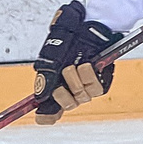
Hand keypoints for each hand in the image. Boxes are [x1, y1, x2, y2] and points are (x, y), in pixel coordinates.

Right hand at [33, 2, 117, 121]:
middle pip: (66, 105)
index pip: (50, 108)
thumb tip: (41, 96)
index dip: (47, 115)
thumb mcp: (52, 55)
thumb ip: (46, 76)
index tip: (42, 118)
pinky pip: (96, 89)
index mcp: (55, 84)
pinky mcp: (101, 82)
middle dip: (62, 95)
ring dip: (75, 82)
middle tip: (60, 82)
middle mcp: (71, 88)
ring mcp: (86, 85)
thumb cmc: (69, 37)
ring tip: (74, 66)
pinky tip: (86, 66)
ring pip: (81, 97)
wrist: (88, 25)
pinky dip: (89, 78)